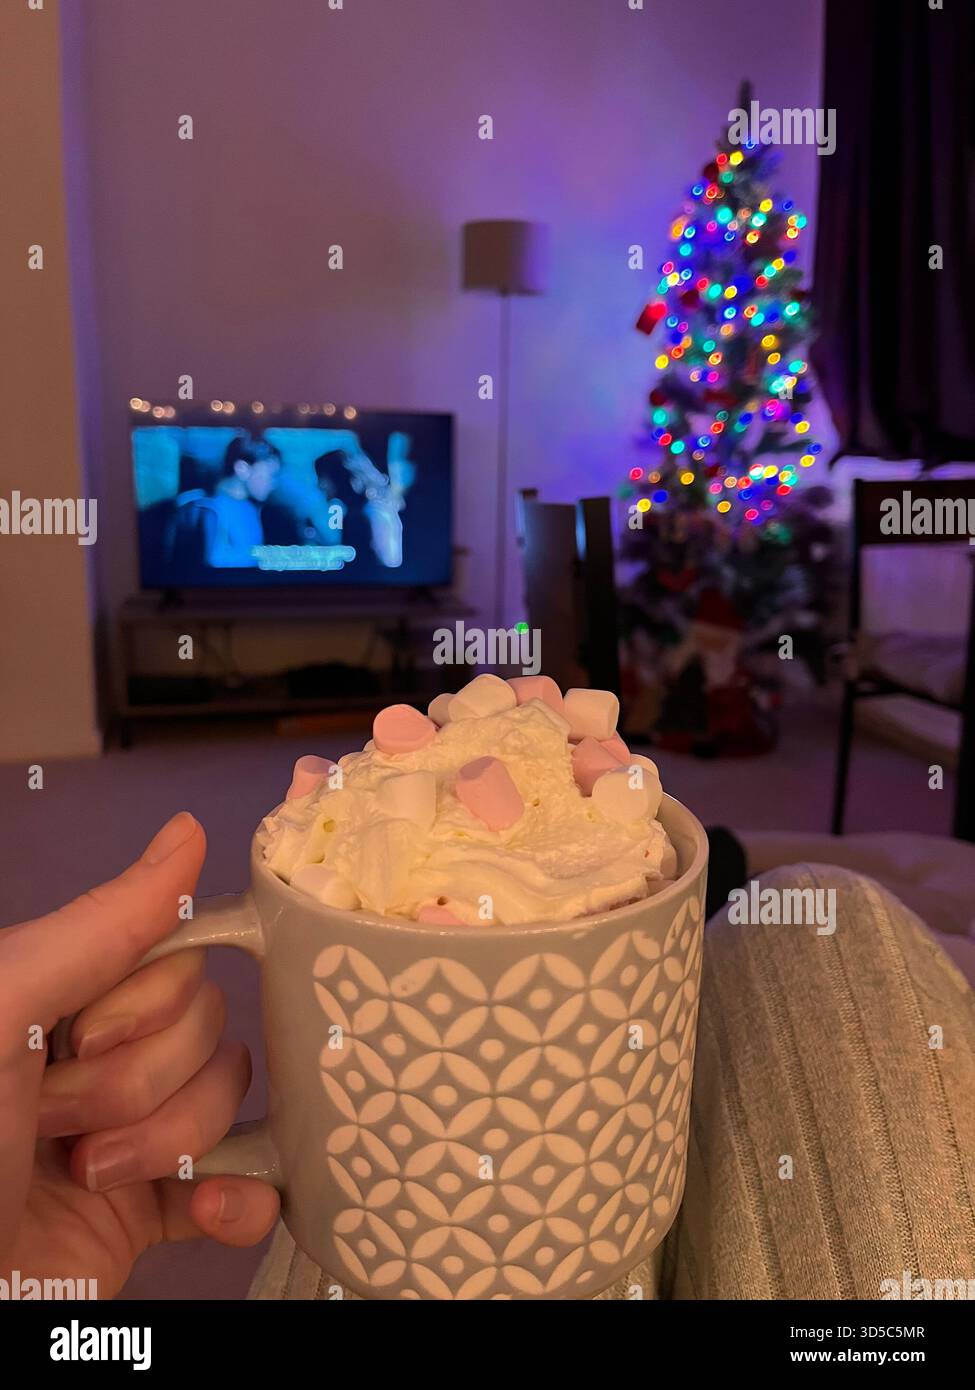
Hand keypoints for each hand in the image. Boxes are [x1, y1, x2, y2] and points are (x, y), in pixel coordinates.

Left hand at [0, 813, 279, 1297]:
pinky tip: (206, 1205)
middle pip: (207, 1029)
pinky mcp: (152, 1209)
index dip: (147, 1004)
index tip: (79, 1038)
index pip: (174, 960)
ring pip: (226, 1102)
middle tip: (58, 1124)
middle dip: (141, 1085)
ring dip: (167, 1146)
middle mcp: (98, 1055)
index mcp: (59, 996)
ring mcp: (130, 1131)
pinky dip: (238, 1196)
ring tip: (87, 1175)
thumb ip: (97, 926)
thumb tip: (185, 836)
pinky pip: (243, 1181)